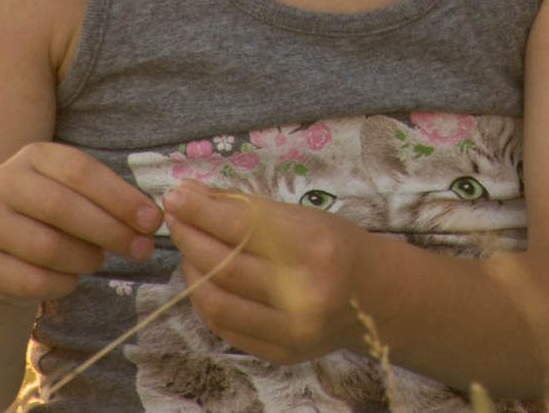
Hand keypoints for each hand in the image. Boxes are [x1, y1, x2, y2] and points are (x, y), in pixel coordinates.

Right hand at [0, 141, 162, 307]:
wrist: (2, 253)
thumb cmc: (55, 218)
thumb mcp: (79, 196)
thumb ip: (112, 201)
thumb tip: (152, 221)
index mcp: (33, 156)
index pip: (81, 171)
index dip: (121, 197)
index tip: (153, 221)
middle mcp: (2, 182)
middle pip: (61, 206)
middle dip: (109, 230)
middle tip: (141, 249)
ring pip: (46, 246)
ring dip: (85, 259)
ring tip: (98, 261)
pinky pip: (30, 280)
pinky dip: (61, 284)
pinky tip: (71, 281)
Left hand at [163, 182, 372, 364]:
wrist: (375, 298)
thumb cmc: (338, 247)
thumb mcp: (301, 216)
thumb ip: (245, 207)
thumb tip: (189, 193)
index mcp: (316, 250)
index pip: (244, 229)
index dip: (203, 212)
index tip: (176, 195)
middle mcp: (306, 296)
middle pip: (226, 267)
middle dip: (190, 238)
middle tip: (173, 216)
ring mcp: (292, 331)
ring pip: (218, 303)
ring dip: (192, 270)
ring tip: (187, 245)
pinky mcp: (280, 353)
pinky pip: (225, 327)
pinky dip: (205, 299)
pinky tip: (201, 276)